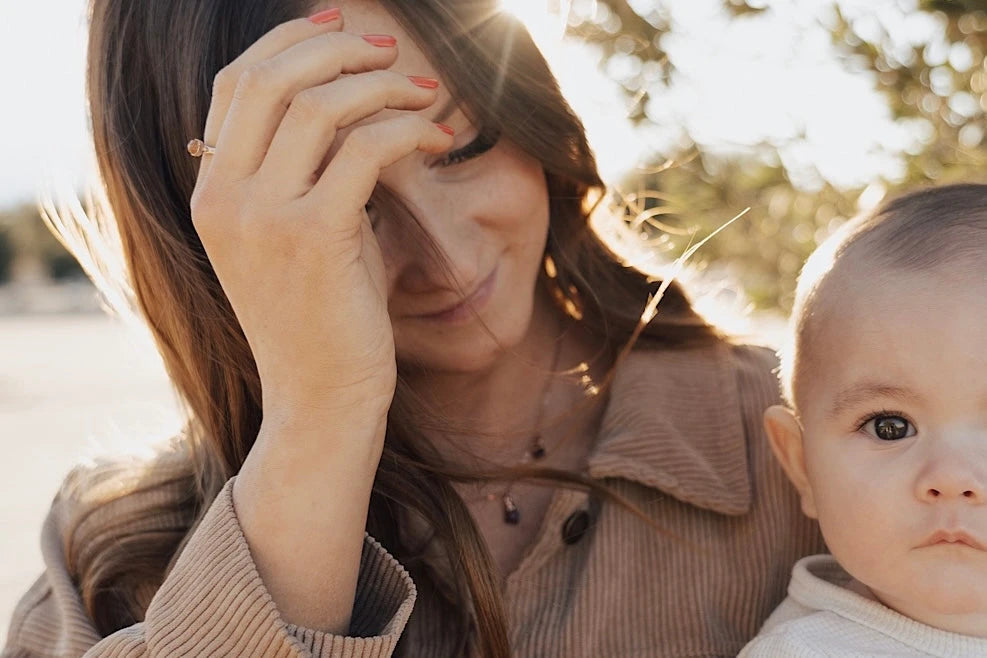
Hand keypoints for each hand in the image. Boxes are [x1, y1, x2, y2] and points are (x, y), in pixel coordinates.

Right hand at [189, 12, 453, 422]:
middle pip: (273, 78)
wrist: (320, 399)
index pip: (238, 83)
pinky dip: (408, 129)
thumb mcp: (300, 234)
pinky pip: (365, 151)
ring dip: (381, 85)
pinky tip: (437, 136)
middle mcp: (224, 197)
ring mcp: (262, 217)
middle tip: (391, 52)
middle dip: (338, 48)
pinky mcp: (313, 238)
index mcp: (212, 191)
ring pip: (320, 105)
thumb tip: (354, 105)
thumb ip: (308, 171)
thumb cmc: (323, 316)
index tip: (342, 27)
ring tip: (423, 91)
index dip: (291, 41)